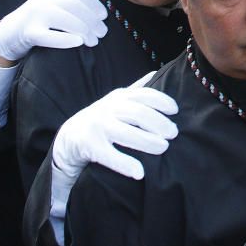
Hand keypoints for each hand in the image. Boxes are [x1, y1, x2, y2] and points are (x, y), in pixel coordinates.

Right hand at [0, 0, 107, 65]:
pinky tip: (78, 43)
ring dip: (83, 31)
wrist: (9, 33)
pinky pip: (48, 36)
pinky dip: (65, 39)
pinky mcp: (29, 33)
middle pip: (74, 6)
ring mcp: (35, 15)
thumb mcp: (54, 0)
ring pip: (64, 20)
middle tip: (102, 33)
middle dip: (92, 20)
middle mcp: (44, 0)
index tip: (104, 16)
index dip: (94, 3)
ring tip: (93, 41)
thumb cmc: (38, 17)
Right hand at [49, 73, 177, 244]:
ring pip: (127, 133)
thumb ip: (135, 89)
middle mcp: (109, 109)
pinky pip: (110, 156)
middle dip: (159, 123)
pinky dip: (126, 164)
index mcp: (119, 97)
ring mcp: (99, 127)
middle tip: (174, 133)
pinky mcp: (90, 146)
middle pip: (138, 113)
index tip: (175, 111)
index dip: (162, 101)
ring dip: (148, 141)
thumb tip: (155, 73)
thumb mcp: (116, 100)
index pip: (144, 95)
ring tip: (163, 147)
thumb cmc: (102, 117)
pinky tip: (140, 172)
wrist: (70, 136)